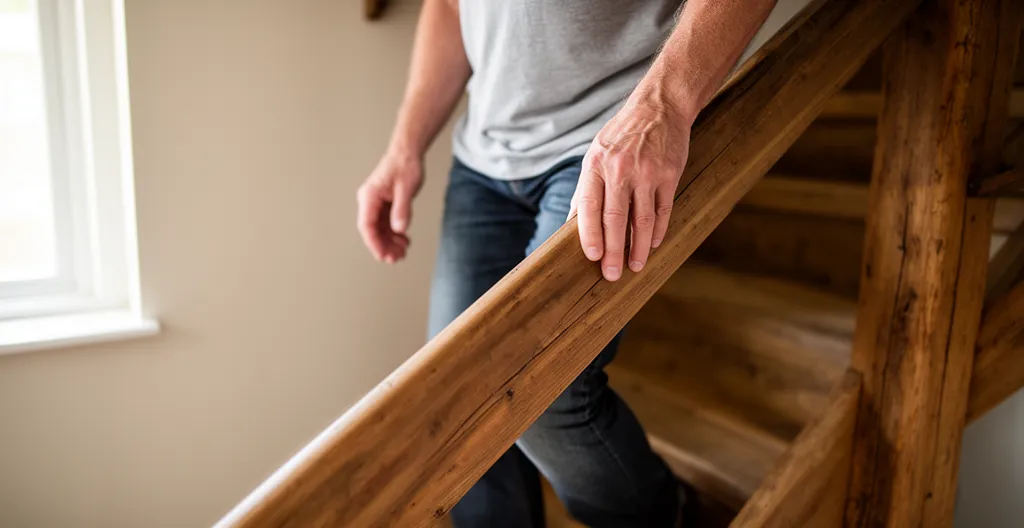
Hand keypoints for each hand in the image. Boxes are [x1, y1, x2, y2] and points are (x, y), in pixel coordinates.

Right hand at [357, 149, 422, 262]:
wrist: (407, 152)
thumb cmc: (405, 164)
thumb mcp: (406, 188)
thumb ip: (402, 209)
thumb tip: (399, 228)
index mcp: (370, 196)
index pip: (367, 225)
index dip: (374, 243)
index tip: (382, 255)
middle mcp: (369, 200)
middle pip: (372, 230)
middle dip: (383, 246)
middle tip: (396, 258)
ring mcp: (376, 203)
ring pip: (378, 229)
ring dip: (389, 242)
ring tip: (401, 252)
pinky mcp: (384, 204)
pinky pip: (385, 223)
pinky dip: (394, 233)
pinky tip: (403, 240)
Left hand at [569, 95, 692, 280]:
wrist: (660, 107)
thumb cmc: (621, 136)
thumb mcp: (595, 154)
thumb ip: (585, 189)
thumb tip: (570, 224)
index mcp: (596, 164)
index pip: (590, 206)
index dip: (590, 234)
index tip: (591, 256)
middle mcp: (621, 169)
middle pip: (616, 218)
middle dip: (613, 250)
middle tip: (611, 274)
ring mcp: (647, 172)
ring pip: (642, 220)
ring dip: (639, 247)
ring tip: (635, 266)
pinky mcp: (669, 174)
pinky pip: (663, 210)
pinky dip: (658, 231)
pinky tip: (653, 244)